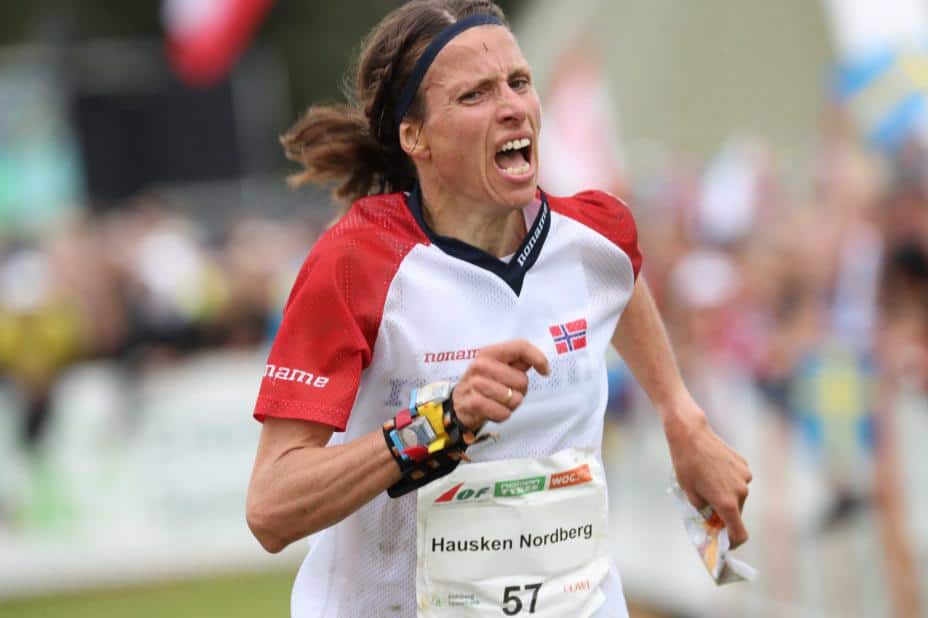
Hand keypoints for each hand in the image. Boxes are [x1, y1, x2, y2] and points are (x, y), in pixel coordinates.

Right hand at [452, 339, 549, 429]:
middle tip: (507, 391)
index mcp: (490, 352)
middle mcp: (481, 365)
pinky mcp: (473, 402)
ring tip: (499, 401)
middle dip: (520, 390)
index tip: (545, 371)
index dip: (538, 358)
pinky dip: (503, 415)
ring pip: (514, 398)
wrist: (458, 403)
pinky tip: (493, 410)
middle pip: (522, 379)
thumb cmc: (484, 383)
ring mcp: (475, 383)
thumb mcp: (498, 366)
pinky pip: (504, 412)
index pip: (520, 347)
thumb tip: (541, 364)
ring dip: (511, 405)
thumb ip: (518, 361)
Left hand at [664, 402, 751, 547]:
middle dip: (725, 515)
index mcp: (727, 503)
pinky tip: (714, 470)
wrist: (691, 435)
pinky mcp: (744, 465)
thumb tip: (712, 519)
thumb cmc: (686, 465)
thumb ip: (704, 511)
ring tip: (708, 483)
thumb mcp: (690, 493)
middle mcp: (741, 492)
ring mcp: (745, 477)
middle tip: (709, 510)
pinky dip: (729, 482)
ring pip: (738, 496)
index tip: (725, 542)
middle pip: (736, 513)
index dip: (733, 542)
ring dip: (727, 496)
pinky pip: (739, 481)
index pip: (740, 533)